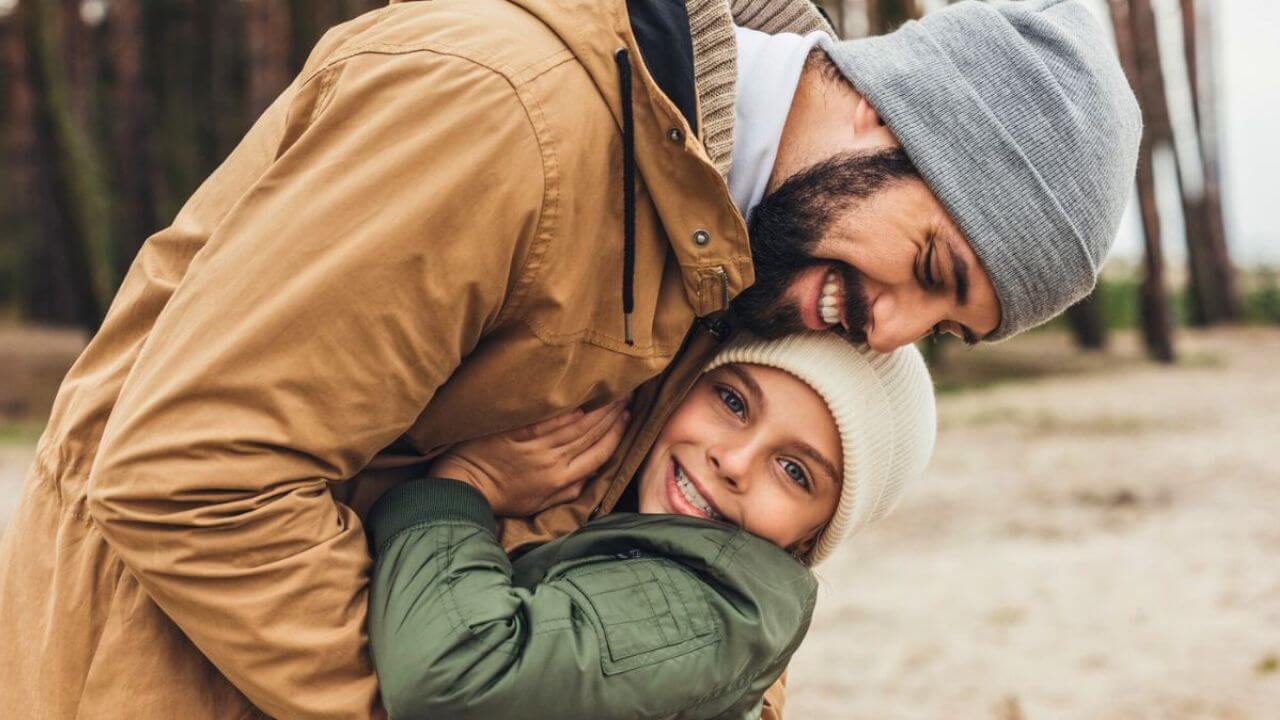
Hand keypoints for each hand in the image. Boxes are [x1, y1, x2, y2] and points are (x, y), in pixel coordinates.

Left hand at [428, 399, 631, 516]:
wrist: (467, 488)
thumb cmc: (505, 497)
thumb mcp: (541, 505)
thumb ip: (570, 490)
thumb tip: (593, 475)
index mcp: (561, 480)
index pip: (599, 454)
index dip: (617, 434)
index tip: (629, 417)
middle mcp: (552, 462)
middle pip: (591, 434)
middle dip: (613, 413)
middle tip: (627, 394)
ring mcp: (534, 447)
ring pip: (574, 425)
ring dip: (596, 407)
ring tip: (611, 390)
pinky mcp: (516, 433)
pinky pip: (546, 419)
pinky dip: (565, 409)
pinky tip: (580, 397)